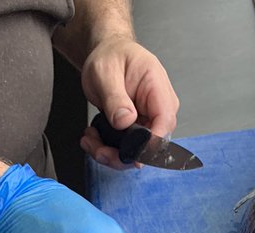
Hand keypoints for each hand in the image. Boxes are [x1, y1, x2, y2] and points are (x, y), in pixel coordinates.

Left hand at [79, 37, 179, 169]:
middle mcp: (159, 106)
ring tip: (90, 141)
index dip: (148, 143)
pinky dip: (110, 149)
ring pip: (138, 151)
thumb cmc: (110, 57)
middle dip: (123, 154)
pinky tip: (94, 139)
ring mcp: (151, 120)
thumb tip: (125, 122)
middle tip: (97, 148)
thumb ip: (115, 98)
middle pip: (152, 143)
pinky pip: (129, 148)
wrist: (108, 54)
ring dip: (112, 154)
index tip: (127, 154)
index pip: (164, 121)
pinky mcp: (140, 129)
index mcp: (157, 86)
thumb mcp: (105, 73)